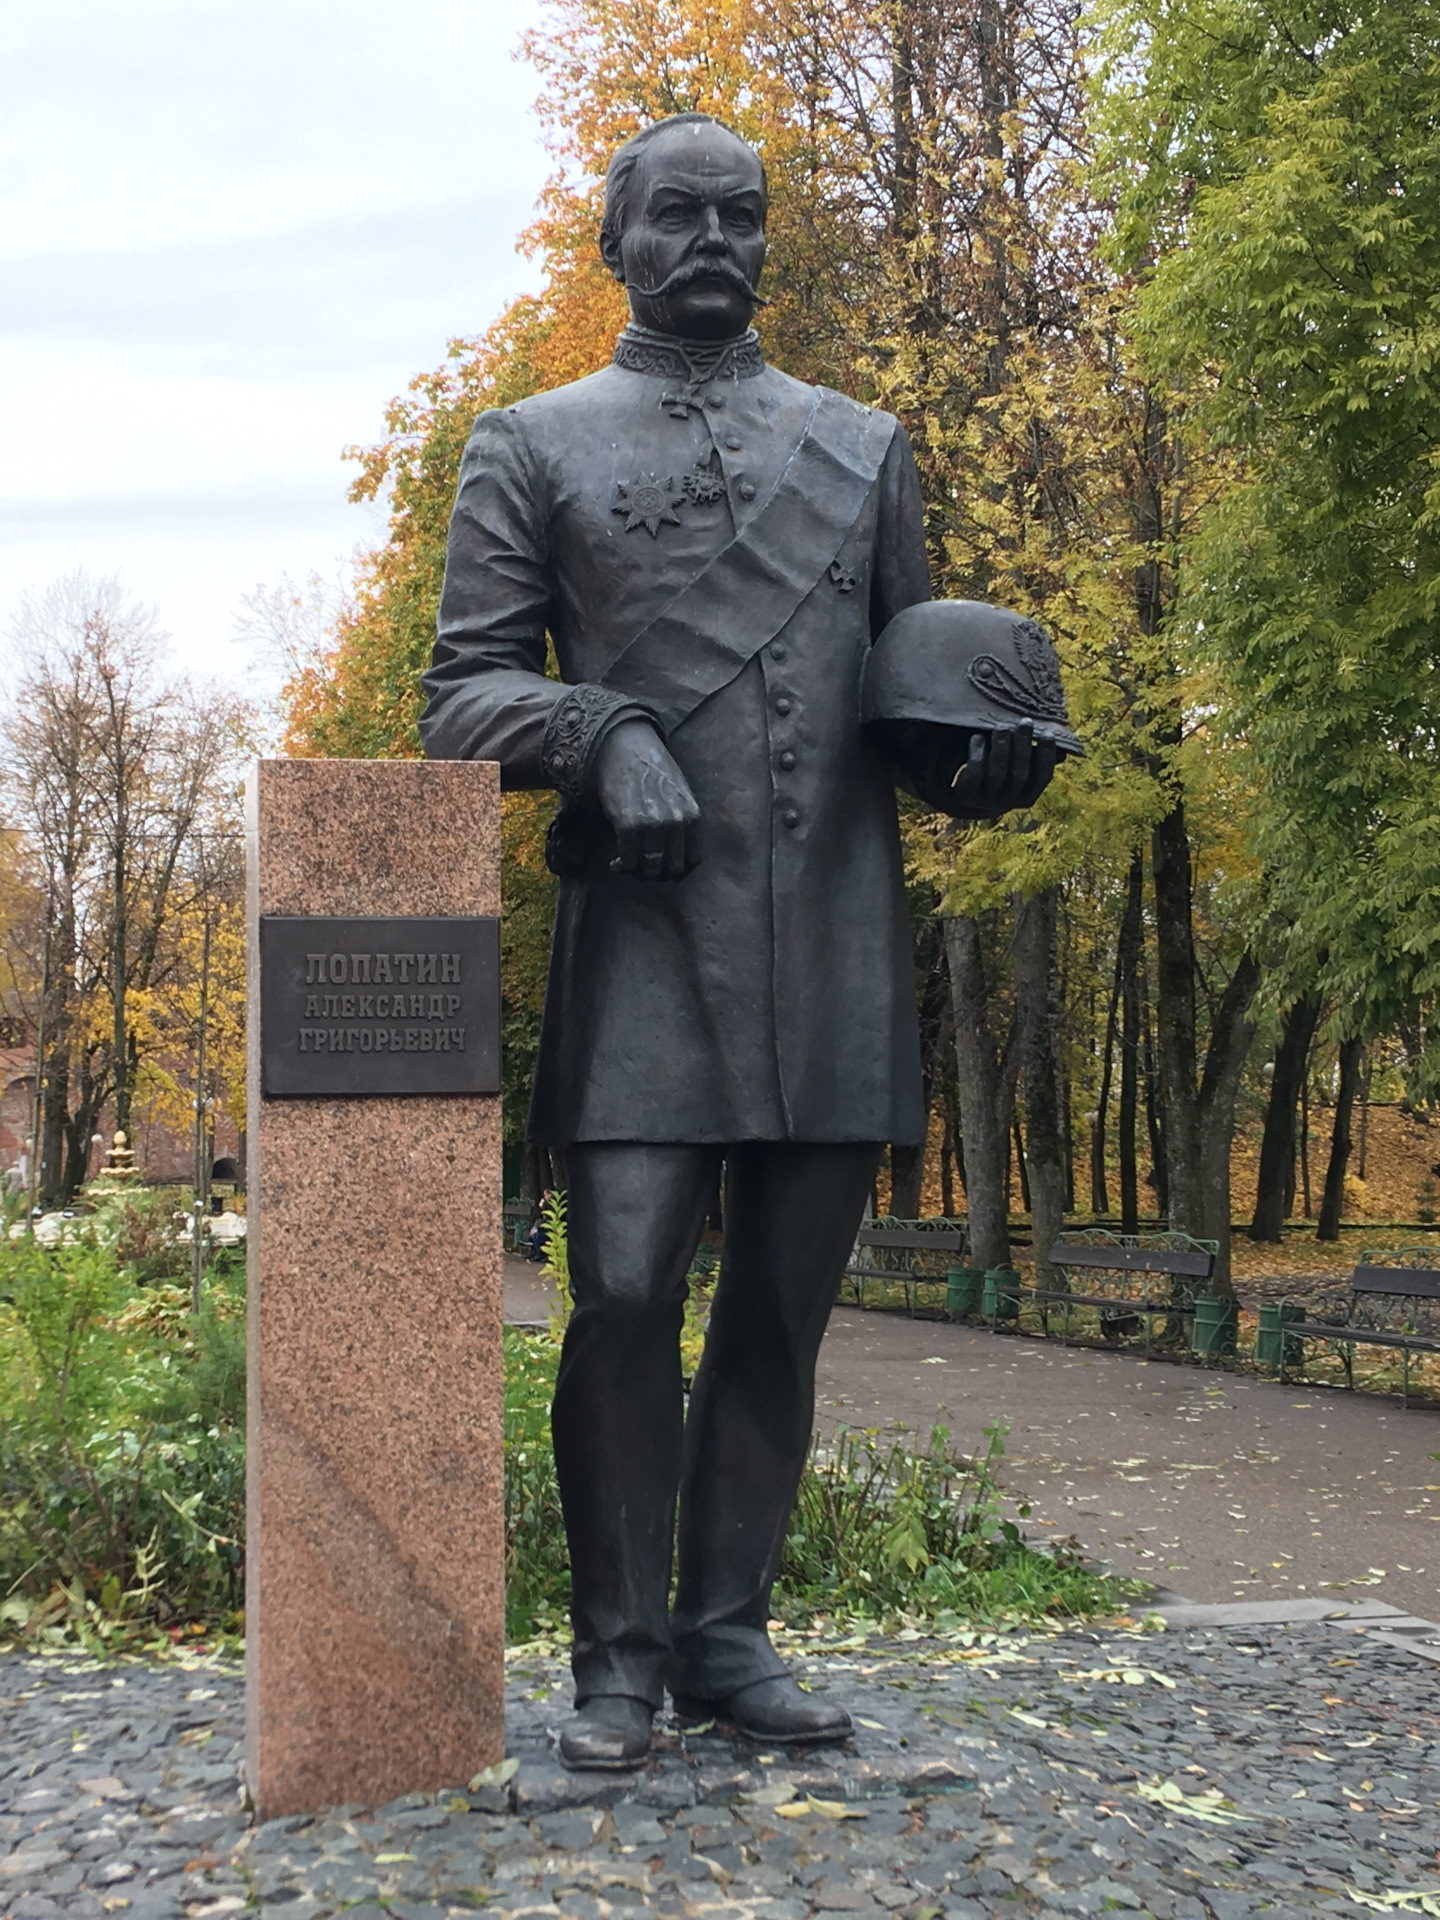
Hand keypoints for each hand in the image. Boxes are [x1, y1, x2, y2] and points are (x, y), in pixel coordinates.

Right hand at [594, 719, 700, 878]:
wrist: (624, 748)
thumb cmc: (650, 771)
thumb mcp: (680, 794)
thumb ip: (682, 821)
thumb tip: (675, 857)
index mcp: (692, 816)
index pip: (693, 861)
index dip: (677, 870)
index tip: (663, 868)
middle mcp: (676, 823)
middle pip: (671, 869)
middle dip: (656, 873)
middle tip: (643, 868)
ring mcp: (652, 825)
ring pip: (649, 868)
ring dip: (637, 872)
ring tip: (628, 866)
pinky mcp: (628, 826)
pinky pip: (628, 861)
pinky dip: (621, 867)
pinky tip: (615, 862)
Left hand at [947, 726, 1057, 817]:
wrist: (970, 795)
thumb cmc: (1002, 773)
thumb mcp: (1020, 768)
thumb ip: (1036, 757)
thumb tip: (1064, 747)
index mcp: (1027, 797)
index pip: (1042, 777)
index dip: (1046, 756)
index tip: (1048, 733)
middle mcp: (1008, 802)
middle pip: (1019, 774)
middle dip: (1023, 746)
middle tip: (1025, 722)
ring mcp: (987, 800)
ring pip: (997, 772)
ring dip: (1001, 747)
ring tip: (1002, 726)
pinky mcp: (967, 794)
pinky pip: (974, 773)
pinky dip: (977, 753)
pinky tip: (977, 737)